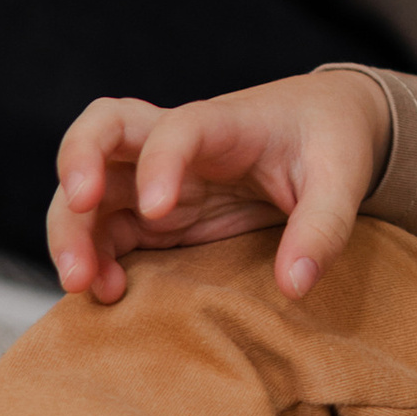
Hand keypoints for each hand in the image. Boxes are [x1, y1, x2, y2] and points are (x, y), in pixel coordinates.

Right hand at [46, 67, 390, 306]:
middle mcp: (175, 143)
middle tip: (80, 206)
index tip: (159, 210)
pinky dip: (94, 258)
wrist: (324, 126)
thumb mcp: (343, 177)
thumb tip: (294, 285)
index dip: (160, 163)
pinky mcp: (153, 215)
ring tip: (83, 284)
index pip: (176, 127)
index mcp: (223, 122)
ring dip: (73, 229)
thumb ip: (324, 226)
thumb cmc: (330, 141)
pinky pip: (105, 231)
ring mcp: (156, 178)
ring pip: (89, 188)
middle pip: (100, 130)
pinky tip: (106, 293)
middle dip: (77, 163)